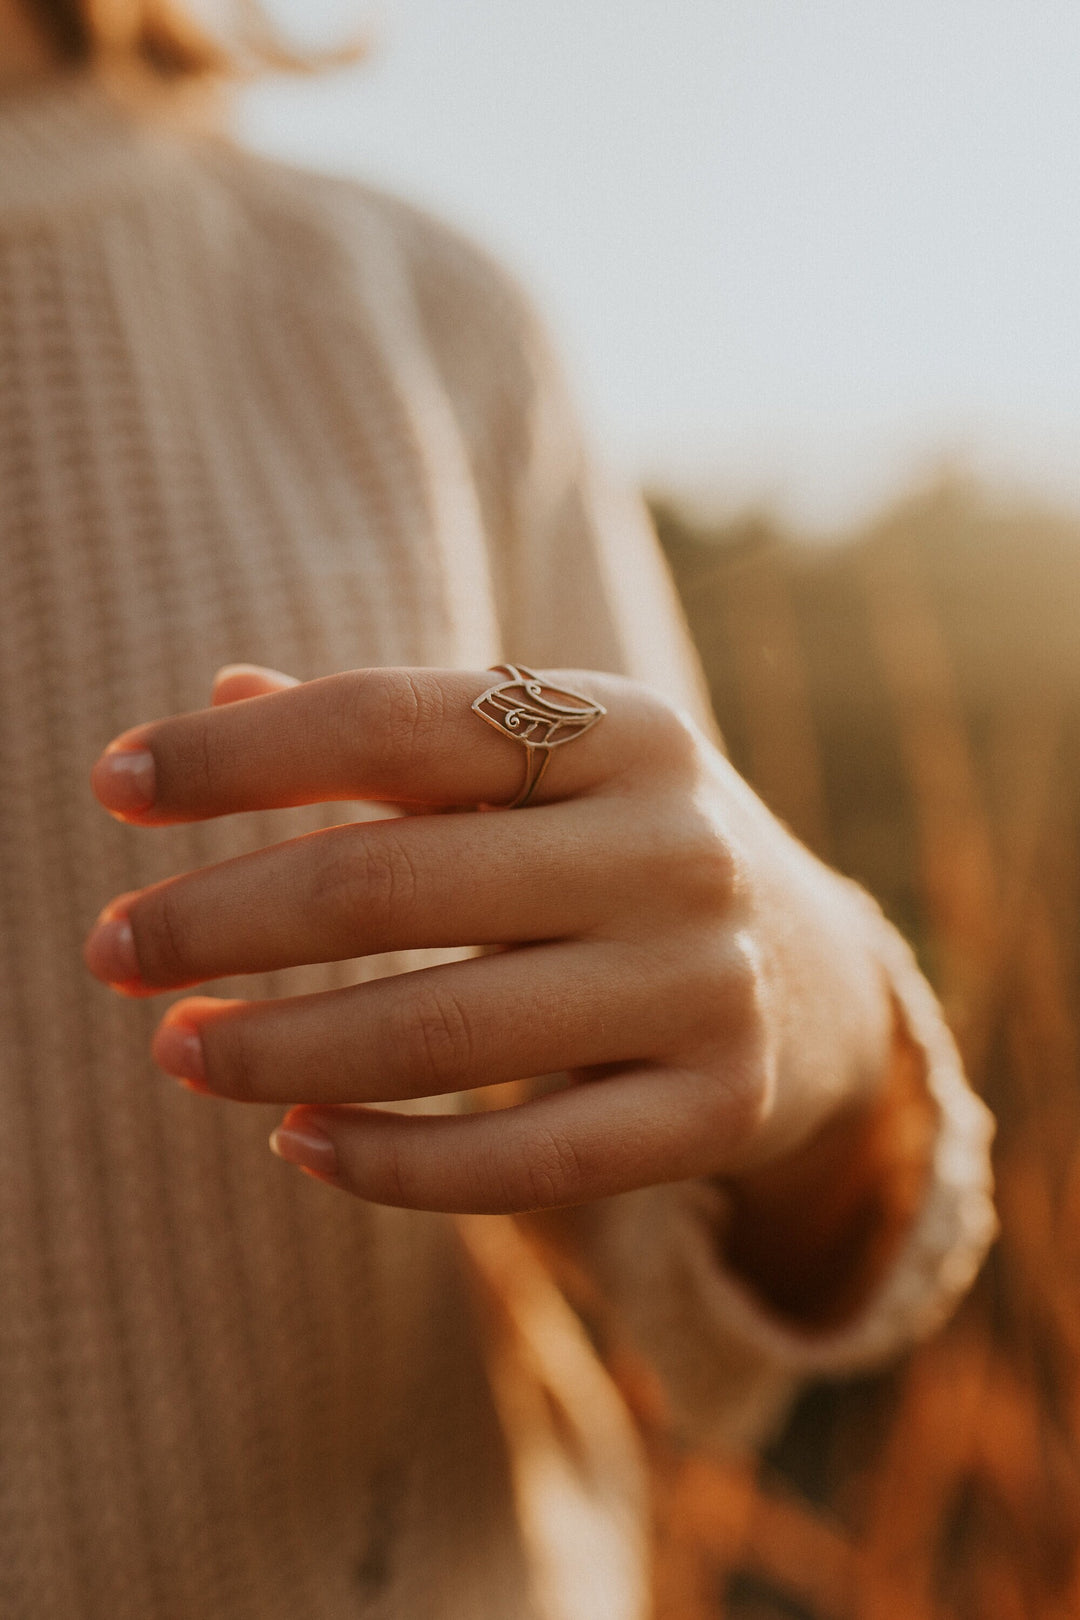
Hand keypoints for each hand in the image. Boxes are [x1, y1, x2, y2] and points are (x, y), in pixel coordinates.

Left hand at [83, 663, 893, 1213]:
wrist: (812, 979)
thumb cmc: (618, 851)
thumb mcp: (539, 769)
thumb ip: (393, 735)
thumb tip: (219, 699)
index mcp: (623, 725)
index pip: (395, 720)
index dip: (238, 757)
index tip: (115, 786)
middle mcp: (676, 847)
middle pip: (393, 884)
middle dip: (218, 920)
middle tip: (109, 951)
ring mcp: (706, 984)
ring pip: (442, 1034)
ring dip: (274, 1050)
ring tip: (173, 1052)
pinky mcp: (713, 1109)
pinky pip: (519, 1164)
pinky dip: (384, 1163)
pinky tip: (292, 1140)